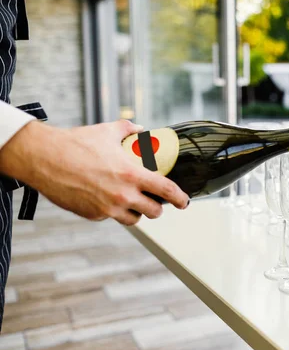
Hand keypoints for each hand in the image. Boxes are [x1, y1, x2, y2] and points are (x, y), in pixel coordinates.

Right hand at [0, 119, 189, 224]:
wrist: (44, 158)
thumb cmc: (76, 143)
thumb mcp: (107, 131)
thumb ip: (128, 129)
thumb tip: (140, 129)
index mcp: (132, 175)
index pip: (166, 190)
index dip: (179, 198)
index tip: (184, 202)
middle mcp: (122, 195)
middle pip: (154, 212)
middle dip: (157, 207)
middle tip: (155, 201)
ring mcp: (107, 208)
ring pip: (134, 220)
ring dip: (137, 213)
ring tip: (133, 203)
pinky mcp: (92, 215)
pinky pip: (110, 217)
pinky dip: (113, 211)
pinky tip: (106, 199)